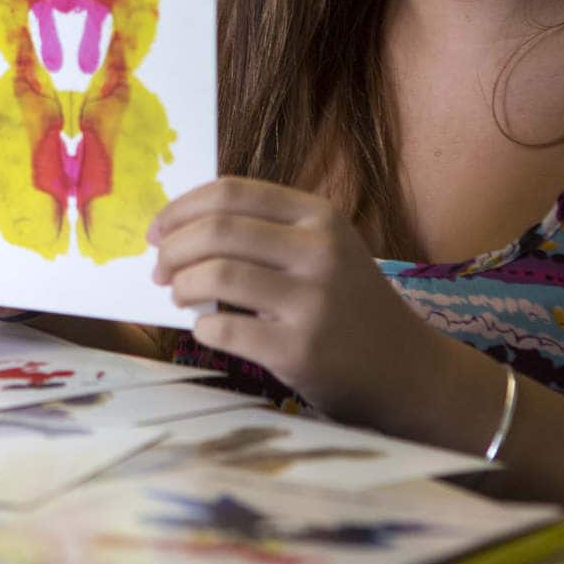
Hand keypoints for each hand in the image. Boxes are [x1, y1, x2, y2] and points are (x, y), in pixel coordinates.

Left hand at [149, 177, 443, 420]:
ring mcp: (313, 301)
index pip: (231, 192)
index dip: (182, 208)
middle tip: (158, 268)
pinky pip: (225, 328)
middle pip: (217, 231)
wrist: (407, 371)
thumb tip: (179, 229)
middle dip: (172, 248)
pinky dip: (202, 327)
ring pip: (216, 275)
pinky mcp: (301, 349)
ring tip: (178, 296)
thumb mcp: (323, 250)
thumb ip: (265, 232)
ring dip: (180, 285)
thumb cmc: (349, 306)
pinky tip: (206, 329)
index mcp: (319, 217)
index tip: (157, 229)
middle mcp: (320, 251)